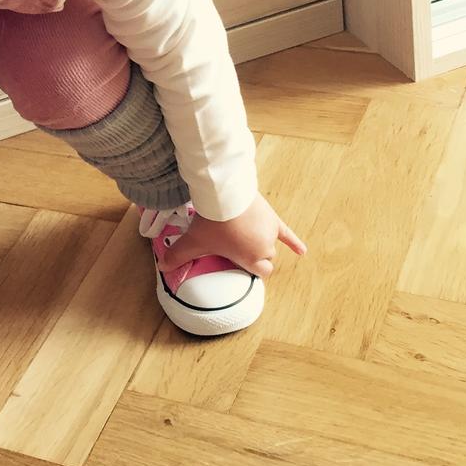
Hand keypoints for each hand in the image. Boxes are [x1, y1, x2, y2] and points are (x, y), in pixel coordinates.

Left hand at [157, 192, 306, 279]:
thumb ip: (178, 256)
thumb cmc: (213, 221)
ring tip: (245, 234)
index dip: (251, 268)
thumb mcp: (193, 241)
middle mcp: (265, 247)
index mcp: (251, 258)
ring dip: (261, 241)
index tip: (241, 265)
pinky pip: (286, 232)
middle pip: (266, 257)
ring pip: (270, 242)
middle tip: (238, 247)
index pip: (261, 272)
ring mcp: (269, 231)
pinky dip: (294, 242)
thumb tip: (163, 267)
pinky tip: (303, 252)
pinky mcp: (271, 217)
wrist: (225, 193)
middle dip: (254, 254)